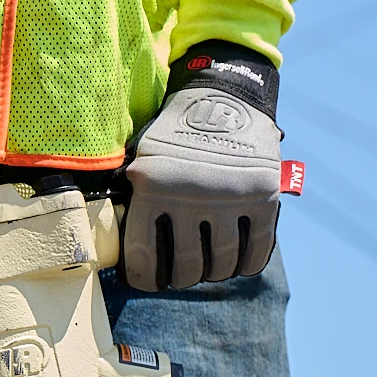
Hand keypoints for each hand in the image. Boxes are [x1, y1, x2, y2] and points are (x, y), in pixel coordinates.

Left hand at [121, 43, 285, 290]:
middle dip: (183, 278)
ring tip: (210, 267)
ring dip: (215, 272)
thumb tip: (113, 244)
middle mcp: (189, 193)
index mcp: (152, 186)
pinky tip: (238, 264)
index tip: (151, 283)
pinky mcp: (262, 197)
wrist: (226, 94)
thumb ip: (134, 195)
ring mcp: (229, 197)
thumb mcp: (143, 155)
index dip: (145, 279)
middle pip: (186, 266)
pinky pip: (255, 252)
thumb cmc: (178, 132)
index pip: (143, 256)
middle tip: (182, 276)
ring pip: (221, 263)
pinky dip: (246, 265)